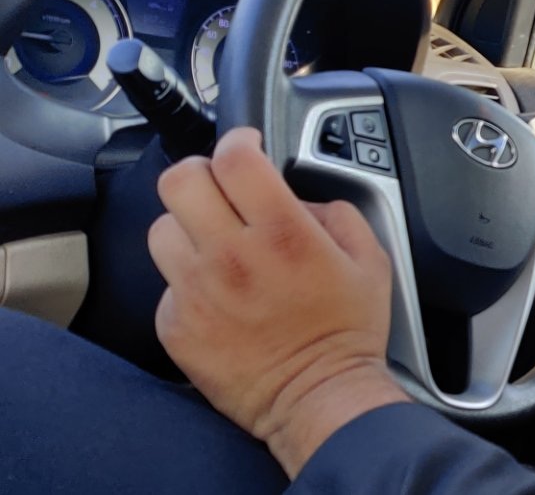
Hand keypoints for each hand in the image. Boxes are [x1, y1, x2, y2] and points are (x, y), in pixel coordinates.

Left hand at [150, 128, 408, 475]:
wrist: (317, 397)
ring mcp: (196, 292)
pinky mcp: (175, 324)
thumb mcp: (371, 258)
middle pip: (180, 180)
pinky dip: (188, 280)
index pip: (235, 157)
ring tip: (214, 244)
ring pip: (161, 228)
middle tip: (218, 186)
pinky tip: (218, 295)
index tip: (246, 146)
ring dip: (187, 227)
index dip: (239, 140)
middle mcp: (232, 257)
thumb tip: (301, 196)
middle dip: (201, 174)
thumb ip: (336, 211)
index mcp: (283, 233)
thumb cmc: (346, 333)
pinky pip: (166, 282)